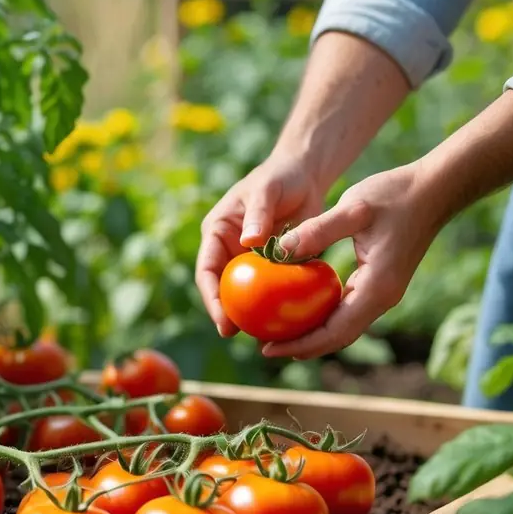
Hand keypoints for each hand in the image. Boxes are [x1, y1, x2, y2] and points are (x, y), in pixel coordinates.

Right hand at [196, 155, 324, 335]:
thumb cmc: (279, 177)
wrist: (304, 176)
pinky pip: (272, 290)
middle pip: (223, 288)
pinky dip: (276, 306)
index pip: (207, 270)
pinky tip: (287, 324)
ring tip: (261, 337)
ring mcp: (251, 261)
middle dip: (226, 313)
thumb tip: (248, 242)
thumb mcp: (266, 190)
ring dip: (251, 315)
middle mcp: (230, 251)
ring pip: (246, 294)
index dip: (211, 296)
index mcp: (218, 233)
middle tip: (236, 334)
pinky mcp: (273, 267)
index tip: (222, 318)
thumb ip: (259, 214)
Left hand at [261, 163, 440, 359]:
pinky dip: (324, 316)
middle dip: (303, 346)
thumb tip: (278, 251)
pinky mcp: (381, 282)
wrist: (435, 189)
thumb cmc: (395, 195)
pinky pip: (349, 309)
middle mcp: (382, 297)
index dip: (301, 344)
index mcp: (377, 287)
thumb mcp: (352, 209)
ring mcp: (384, 292)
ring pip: (344, 326)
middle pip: (339, 337)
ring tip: (279, 334)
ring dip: (314, 334)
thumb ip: (316, 231)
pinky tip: (301, 308)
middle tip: (266, 347)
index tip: (269, 348)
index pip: (335, 331)